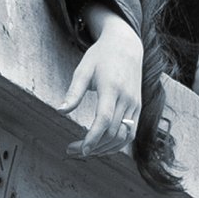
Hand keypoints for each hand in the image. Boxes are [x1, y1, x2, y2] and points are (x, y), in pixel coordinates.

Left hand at [60, 12, 144, 157]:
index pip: (104, 119)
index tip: (81, 150)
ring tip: (85, 151)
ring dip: (105, 149)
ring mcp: (135, 104)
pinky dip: (117, 144)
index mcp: (111, 88)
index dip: (93, 137)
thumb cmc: (101, 57)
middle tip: (72, 150)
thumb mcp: (83, 70)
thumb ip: (73, 93)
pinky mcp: (138, 108)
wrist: (126, 46)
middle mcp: (127, 98)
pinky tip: (101, 146)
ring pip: (123, 136)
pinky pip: (131, 133)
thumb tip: (60, 111)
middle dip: (93, 146)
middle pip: (112, 132)